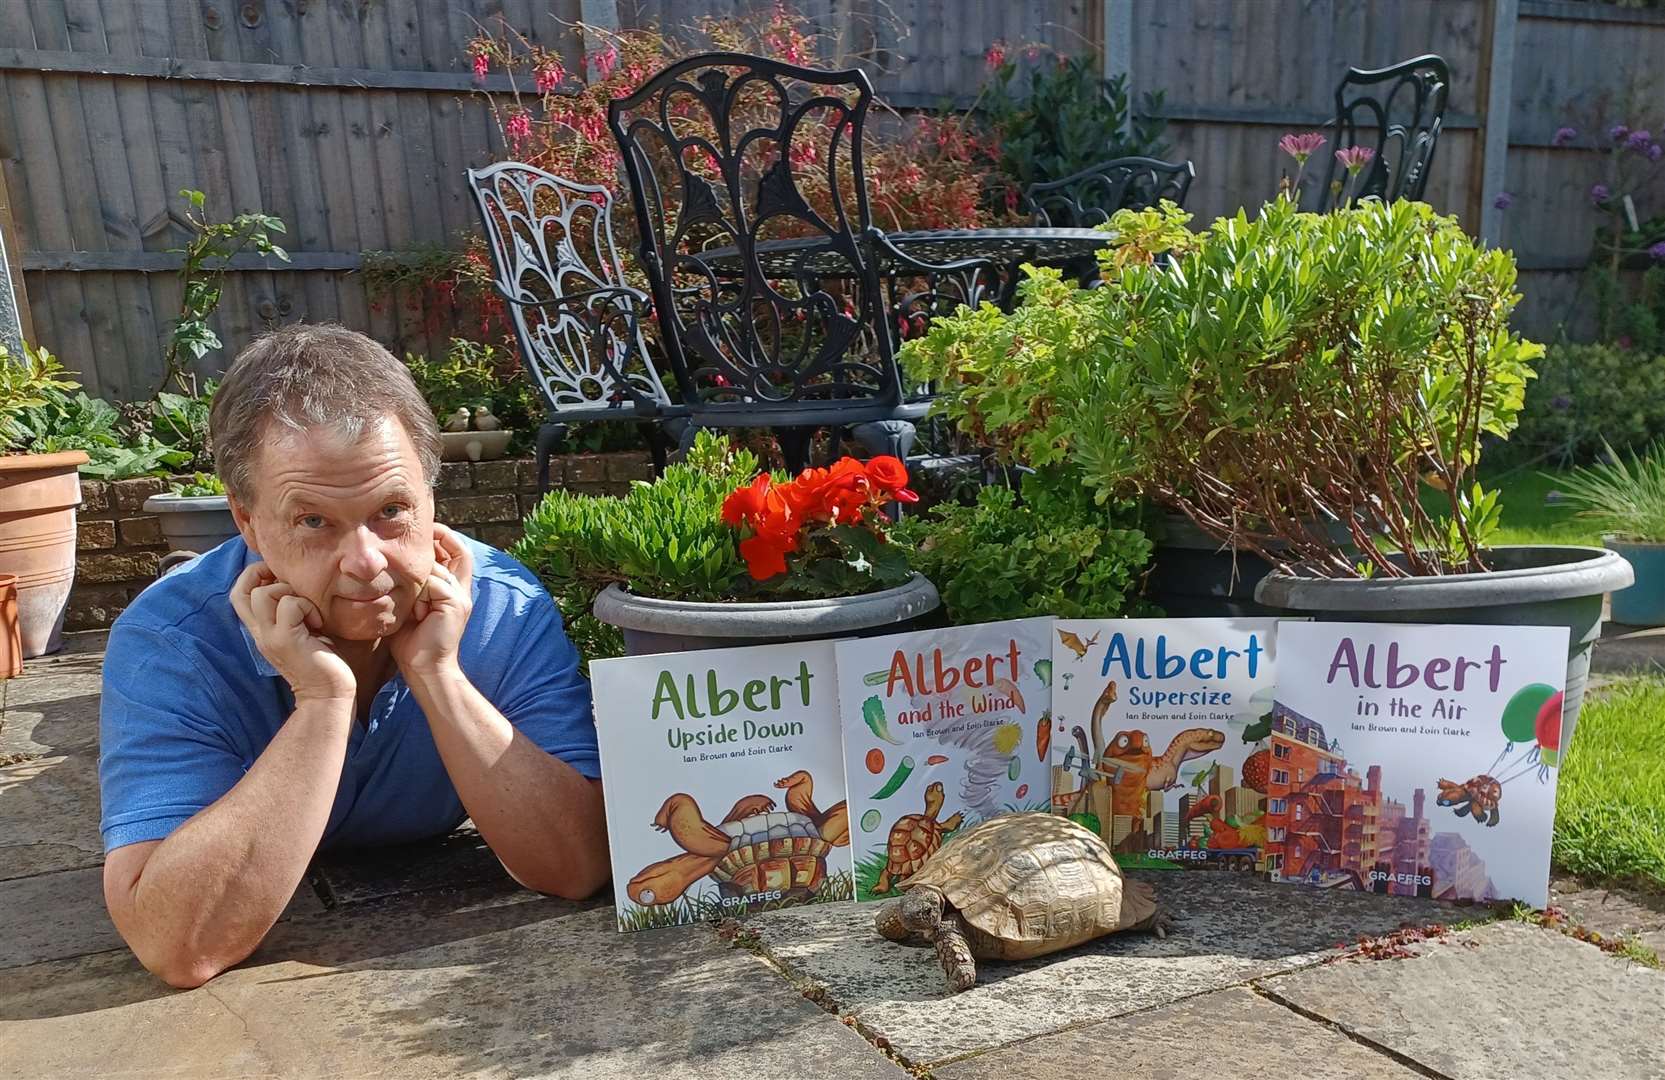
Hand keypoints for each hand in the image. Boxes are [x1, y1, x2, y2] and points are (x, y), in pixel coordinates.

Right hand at [229, 562, 354, 703]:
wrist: (327, 694)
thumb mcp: (301, 629)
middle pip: (242, 590)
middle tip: (295, 591)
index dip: (252, 576)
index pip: (237, 594)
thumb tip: (297, 582)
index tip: (280, 578)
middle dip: (269, 579)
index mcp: (261, 629)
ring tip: (309, 613)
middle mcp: (260, 632)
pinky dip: (307, 607)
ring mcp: (270, 637)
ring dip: (291, 593)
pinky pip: (290, 604)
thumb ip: (291, 610)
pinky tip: (317, 625)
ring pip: (264, 593)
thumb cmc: (321, 660)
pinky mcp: (286, 640)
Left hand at [390, 523, 474, 680]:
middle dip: (441, 540)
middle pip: (460, 552)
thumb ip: (411, 588)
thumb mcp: (409, 608)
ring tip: (412, 601)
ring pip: (437, 568)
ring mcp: (461, 597)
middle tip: (422, 535)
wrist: (425, 669)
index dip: (445, 540)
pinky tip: (416, 613)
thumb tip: (389, 568)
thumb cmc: (412, 643)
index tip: (426, 532)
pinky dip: (419, 595)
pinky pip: (434, 583)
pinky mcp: (455, 604)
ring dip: (419, 579)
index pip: (457, 555)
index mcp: (453, 592)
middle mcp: (462, 591)